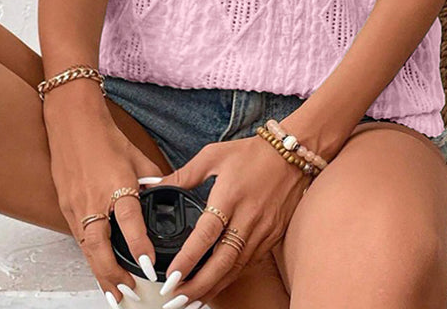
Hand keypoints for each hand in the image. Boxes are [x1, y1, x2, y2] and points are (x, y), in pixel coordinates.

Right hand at [43, 81, 165, 306]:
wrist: (73, 122)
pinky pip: (79, 238)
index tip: (150, 265)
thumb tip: (167, 194)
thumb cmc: (106, 136)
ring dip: (100, 273)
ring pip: (87, 248)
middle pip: (100, 246)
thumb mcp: (136, 155)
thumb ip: (152, 179)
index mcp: (116, 184)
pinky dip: (89, 257)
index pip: (129, 221)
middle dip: (114, 274)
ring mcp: (76, 205)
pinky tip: (99, 270)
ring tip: (114, 294)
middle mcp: (94, 198)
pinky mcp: (66, 207)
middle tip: (128, 292)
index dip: (139, 245)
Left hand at [153, 133, 311, 308]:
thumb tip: (155, 184)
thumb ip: (184, 174)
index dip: (188, 258)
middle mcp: (247, 216)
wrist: (291, 154)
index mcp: (229, 195)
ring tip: (191, 300)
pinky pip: (249, 262)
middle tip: (175, 299)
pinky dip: (231, 276)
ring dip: (213, 286)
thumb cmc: (251, 153)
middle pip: (222, 261)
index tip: (171, 277)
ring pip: (236, 267)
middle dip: (198, 285)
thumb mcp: (213, 155)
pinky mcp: (272, 235)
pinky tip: (216, 284)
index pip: (206, 234)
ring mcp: (263, 229)